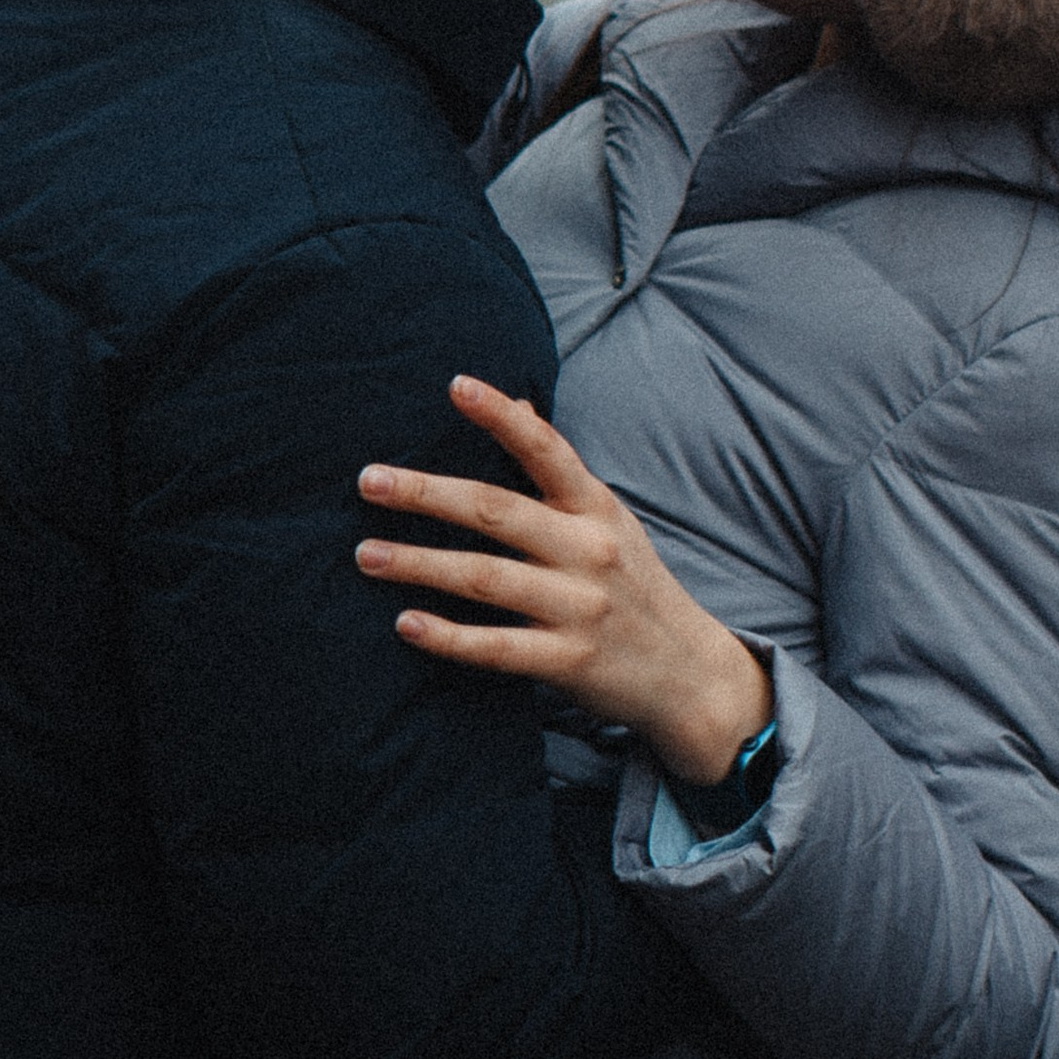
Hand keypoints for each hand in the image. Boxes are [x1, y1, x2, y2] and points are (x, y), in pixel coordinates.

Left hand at [358, 377, 773, 788]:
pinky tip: (406, 623)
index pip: (547, 450)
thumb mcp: (610, 520)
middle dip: (427, 494)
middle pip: (496, 511)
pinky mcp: (568, 661)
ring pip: (486, 579)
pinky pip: (497, 647)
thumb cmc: (635, 586)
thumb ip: (560, 472)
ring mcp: (579, 608)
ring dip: (421, 564)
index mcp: (596, 509)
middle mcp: (589, 551)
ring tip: (367, 554)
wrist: (690, 673)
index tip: (457, 386)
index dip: (502, 416)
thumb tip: (518, 402)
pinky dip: (449, 636)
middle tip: (369, 481)